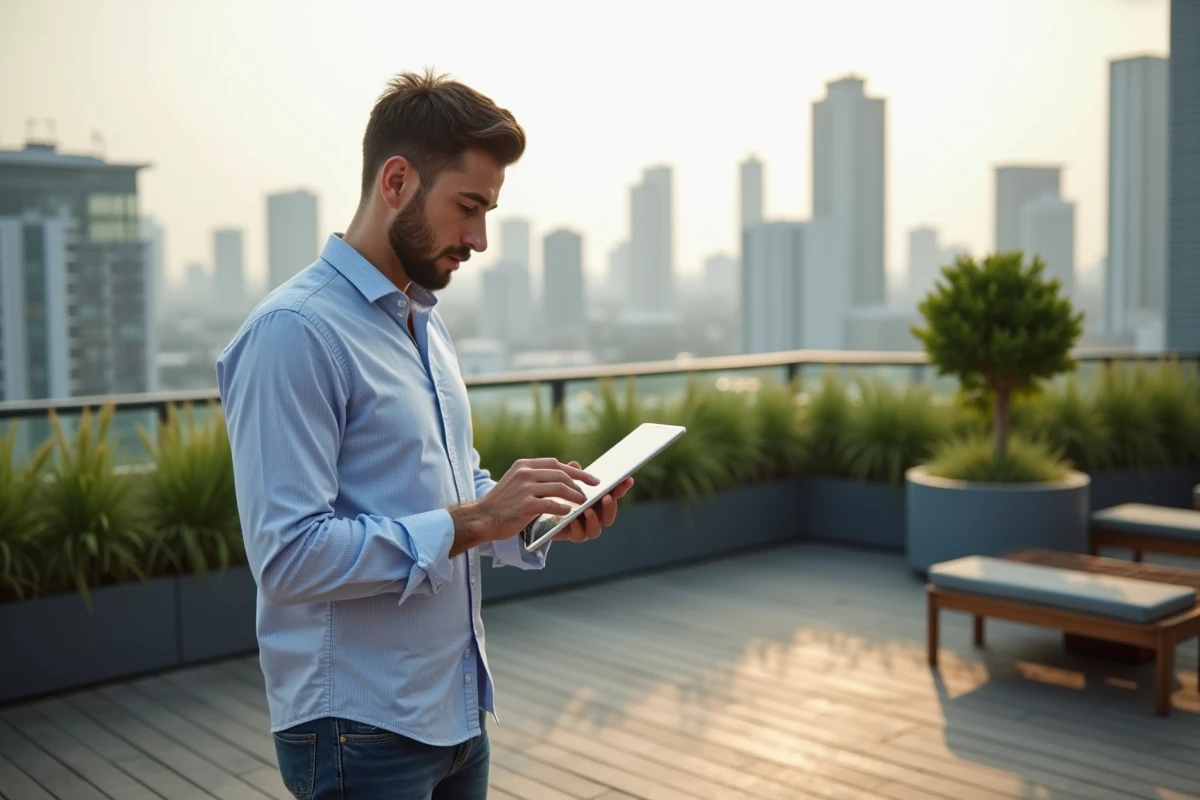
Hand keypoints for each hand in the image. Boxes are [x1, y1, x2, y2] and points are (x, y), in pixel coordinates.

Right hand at [472, 457, 598, 541]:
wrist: (482, 518)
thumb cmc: (503, 502)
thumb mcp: (519, 481)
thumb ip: (541, 475)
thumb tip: (572, 466)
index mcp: (523, 465)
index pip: (555, 464)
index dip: (575, 471)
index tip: (590, 478)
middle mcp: (524, 473)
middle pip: (560, 474)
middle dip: (580, 482)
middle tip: (592, 490)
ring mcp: (525, 488)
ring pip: (559, 488)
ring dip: (575, 496)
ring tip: (583, 503)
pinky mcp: (526, 504)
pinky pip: (552, 504)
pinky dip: (563, 508)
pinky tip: (569, 513)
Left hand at [554, 462, 634, 543]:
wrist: (546, 514)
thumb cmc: (562, 495)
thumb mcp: (567, 482)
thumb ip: (572, 475)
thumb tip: (574, 464)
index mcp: (600, 502)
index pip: (615, 494)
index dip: (622, 487)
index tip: (628, 479)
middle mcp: (597, 517)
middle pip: (610, 514)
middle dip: (610, 506)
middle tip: (607, 497)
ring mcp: (586, 528)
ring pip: (596, 529)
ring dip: (594, 520)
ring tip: (588, 510)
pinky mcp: (574, 535)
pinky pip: (579, 535)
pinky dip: (577, 527)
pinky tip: (572, 519)